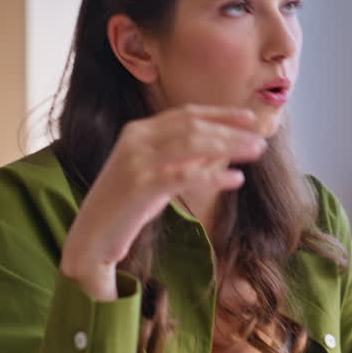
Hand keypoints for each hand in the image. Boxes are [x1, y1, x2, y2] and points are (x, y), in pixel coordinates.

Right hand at [59, 104, 266, 299]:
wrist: (91, 238)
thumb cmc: (126, 208)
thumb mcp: (156, 177)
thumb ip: (181, 161)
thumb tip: (220, 151)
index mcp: (138, 131)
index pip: (186, 114)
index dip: (221, 114)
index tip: (250, 118)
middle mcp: (136, 139)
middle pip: (193, 126)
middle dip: (231, 130)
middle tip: (261, 139)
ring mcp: (136, 161)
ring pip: (192, 144)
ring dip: (228, 146)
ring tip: (255, 153)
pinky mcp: (139, 185)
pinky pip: (184, 175)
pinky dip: (214, 176)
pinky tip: (236, 180)